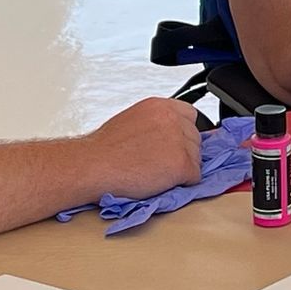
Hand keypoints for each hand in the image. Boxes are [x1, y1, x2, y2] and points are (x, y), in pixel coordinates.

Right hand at [86, 97, 201, 198]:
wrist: (93, 166)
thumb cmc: (103, 150)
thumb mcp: (133, 121)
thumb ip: (156, 123)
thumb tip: (167, 135)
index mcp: (160, 106)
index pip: (190, 116)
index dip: (181, 134)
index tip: (173, 144)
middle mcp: (173, 118)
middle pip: (195, 138)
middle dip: (182, 152)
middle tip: (159, 163)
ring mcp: (179, 140)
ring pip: (197, 158)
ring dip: (182, 168)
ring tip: (155, 173)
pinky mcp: (181, 163)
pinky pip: (195, 177)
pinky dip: (182, 183)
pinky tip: (161, 182)